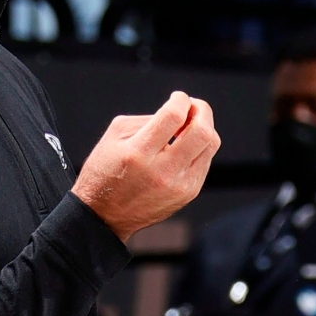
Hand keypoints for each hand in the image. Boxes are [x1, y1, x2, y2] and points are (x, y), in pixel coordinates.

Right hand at [72, 91, 219, 239]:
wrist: (104, 217)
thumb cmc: (105, 172)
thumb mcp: (114, 136)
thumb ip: (147, 119)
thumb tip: (176, 111)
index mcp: (139, 153)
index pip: (174, 116)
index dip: (180, 100)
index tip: (177, 98)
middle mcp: (162, 171)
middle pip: (202, 131)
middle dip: (202, 110)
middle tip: (192, 106)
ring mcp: (179, 185)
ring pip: (210, 145)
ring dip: (205, 126)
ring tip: (189, 125)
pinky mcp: (188, 193)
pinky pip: (206, 161)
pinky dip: (200, 146)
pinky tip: (186, 144)